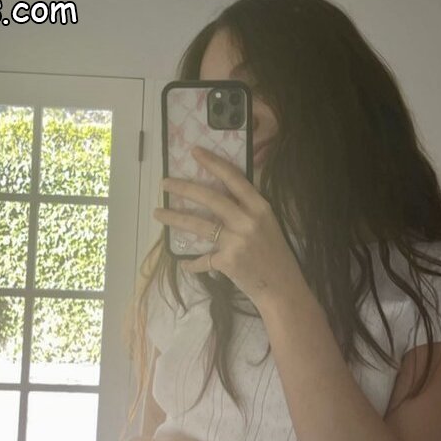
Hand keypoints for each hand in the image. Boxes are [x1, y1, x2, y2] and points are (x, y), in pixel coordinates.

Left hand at [152, 146, 306, 308]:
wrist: (283, 289)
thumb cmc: (275, 257)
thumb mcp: (268, 226)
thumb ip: (247, 212)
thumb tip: (218, 200)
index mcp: (260, 207)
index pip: (233, 178)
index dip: (213, 163)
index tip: (194, 152)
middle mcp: (248, 221)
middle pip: (210, 198)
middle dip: (184, 188)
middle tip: (164, 183)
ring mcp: (237, 241)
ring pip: (199, 226)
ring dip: (175, 218)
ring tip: (158, 213)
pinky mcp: (228, 262)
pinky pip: (203, 259)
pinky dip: (192, 263)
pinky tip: (184, 264)